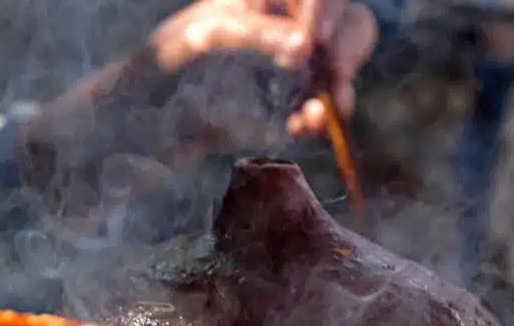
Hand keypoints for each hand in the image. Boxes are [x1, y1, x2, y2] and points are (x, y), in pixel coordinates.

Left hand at [151, 0, 377, 137]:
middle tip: (334, 71)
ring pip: (342, 72)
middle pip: (351, 27)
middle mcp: (301, 28)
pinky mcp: (296, 108)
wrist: (162, 107)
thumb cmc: (181, 51)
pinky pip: (323, 113)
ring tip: (318, 111)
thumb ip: (260, 36)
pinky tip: (304, 126)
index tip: (313, 38)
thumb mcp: (215, 33)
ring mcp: (303, 69)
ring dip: (339, 90)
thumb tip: (305, 48)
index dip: (328, 10)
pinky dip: (320, 122)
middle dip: (346, 48)